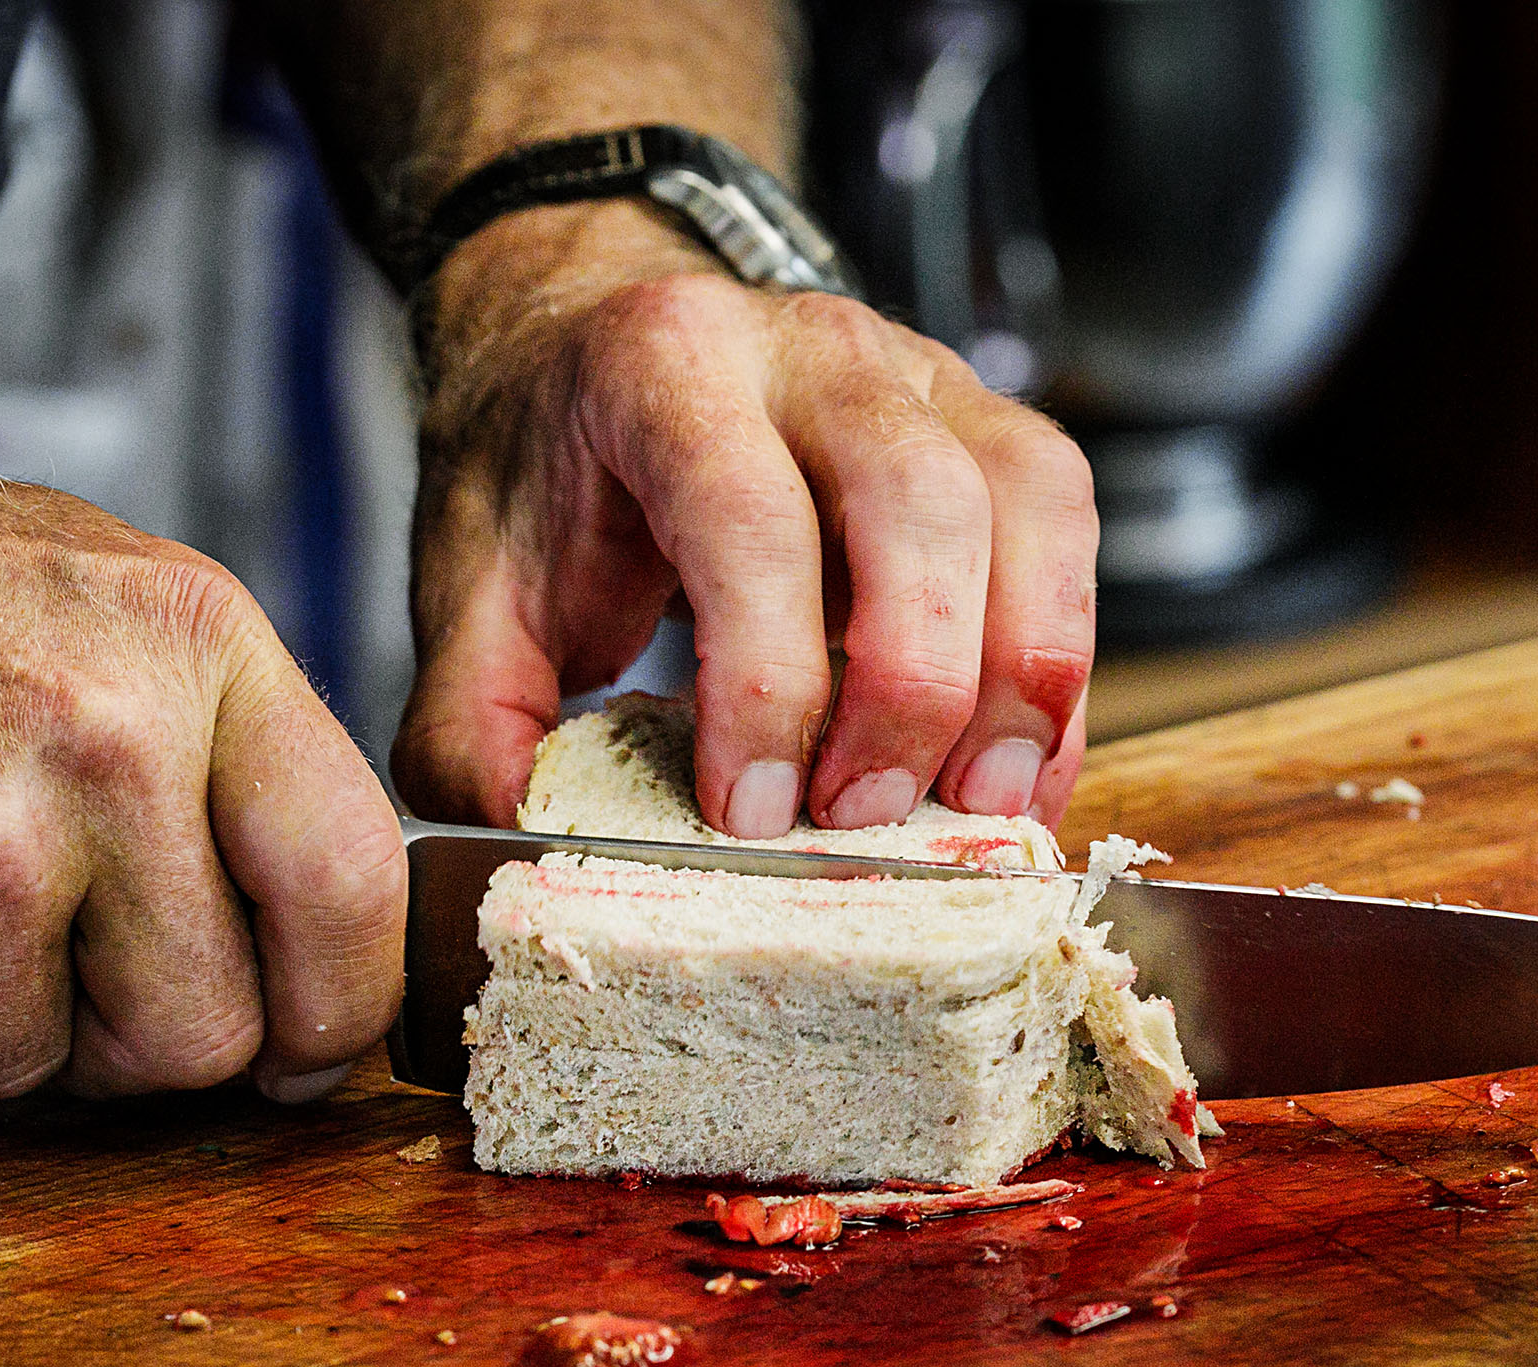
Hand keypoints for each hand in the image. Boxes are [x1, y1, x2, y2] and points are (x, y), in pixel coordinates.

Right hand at [0, 408, 405, 1099]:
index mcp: (198, 650)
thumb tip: (316, 956)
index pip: (352, 886)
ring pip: (43, 1065)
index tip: (305, 1048)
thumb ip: (227, 762)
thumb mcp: (111, 604)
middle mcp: (107, 745)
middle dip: (135, 1039)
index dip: (338, 1009)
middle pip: (205, 1030)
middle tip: (62, 970)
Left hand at [392, 206, 1095, 837]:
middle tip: (861, 817)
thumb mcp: (472, 594)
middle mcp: (813, 347)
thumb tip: (531, 852)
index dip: (766, 683)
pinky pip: (1065, 531)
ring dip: (1019, 676)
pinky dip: (1057, 666)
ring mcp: (922, 375)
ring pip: (1027, 503)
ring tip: (973, 806)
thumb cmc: (548, 475)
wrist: (594, 342)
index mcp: (667, 369)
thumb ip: (474, 729)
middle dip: (910, 688)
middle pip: (918, 503)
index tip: (748, 811)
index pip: (748, 522)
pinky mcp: (989, 424)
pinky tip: (1015, 768)